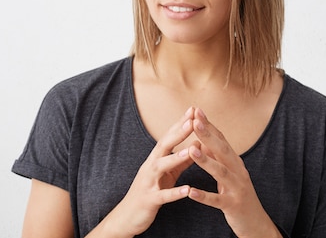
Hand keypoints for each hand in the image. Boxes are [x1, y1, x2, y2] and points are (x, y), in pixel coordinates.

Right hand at [95, 107, 195, 236]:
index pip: (169, 137)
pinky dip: (174, 193)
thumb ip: (182, 160)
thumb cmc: (150, 191)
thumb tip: (198, 143)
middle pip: (164, 146)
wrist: (127, 216)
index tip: (194, 109)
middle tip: (192, 120)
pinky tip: (187, 190)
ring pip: (161, 167)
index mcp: (156, 159)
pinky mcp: (149, 200)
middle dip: (178, 133)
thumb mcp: (167, 174)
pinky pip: (162, 196)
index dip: (180, 123)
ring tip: (191, 151)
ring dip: (176, 158)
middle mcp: (150, 166)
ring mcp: (148, 182)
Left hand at [186, 108, 281, 237]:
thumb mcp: (229, 172)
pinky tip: (191, 192)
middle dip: (207, 135)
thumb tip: (203, 140)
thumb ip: (218, 157)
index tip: (196, 110)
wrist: (256, 222)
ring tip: (190, 151)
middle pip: (222, 150)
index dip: (209, 125)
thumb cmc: (238, 194)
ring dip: (205, 161)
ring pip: (220, 172)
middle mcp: (238, 171)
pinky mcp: (233, 205)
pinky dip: (203, 195)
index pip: (221, 139)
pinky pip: (216, 200)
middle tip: (194, 121)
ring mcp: (237, 188)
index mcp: (235, 162)